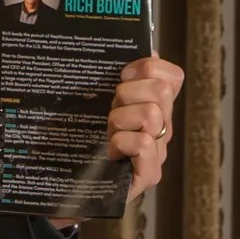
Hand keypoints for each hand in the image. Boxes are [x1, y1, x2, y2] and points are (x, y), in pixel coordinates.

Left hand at [47, 55, 185, 230]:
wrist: (66, 188)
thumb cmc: (83, 142)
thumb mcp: (96, 104)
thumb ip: (116, 80)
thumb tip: (145, 50)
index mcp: (154, 106)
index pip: (173, 77)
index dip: (148, 68)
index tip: (121, 76)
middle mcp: (162, 127)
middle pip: (162, 90)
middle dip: (127, 93)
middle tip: (109, 110)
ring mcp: (158, 152)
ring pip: (151, 114)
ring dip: (120, 119)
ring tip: (108, 133)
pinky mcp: (149, 175)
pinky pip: (143, 144)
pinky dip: (123, 142)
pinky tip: (110, 151)